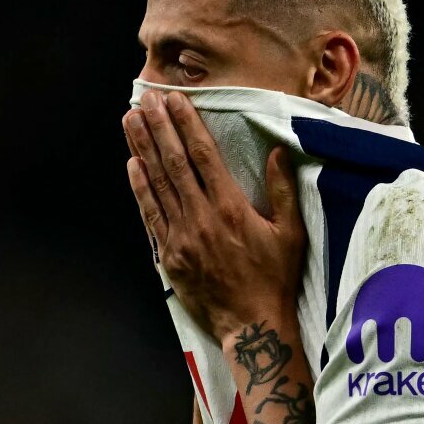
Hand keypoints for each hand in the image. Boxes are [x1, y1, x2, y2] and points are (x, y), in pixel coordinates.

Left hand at [122, 89, 307, 341]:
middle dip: (159, 127)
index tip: (176, 100)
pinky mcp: (169, 255)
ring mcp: (181, 236)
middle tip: (146, 98)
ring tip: (131, 120)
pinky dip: (140, 188)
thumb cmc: (275, 278)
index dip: (187, 124)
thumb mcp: (292, 234)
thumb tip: (277, 150)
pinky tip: (132, 164)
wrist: (252, 325)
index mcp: (232, 208)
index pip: (203, 155)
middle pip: (174, 162)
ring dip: (142, 148)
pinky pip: (150, 215)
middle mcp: (202, 217)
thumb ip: (284, 190)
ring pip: (158, 183)